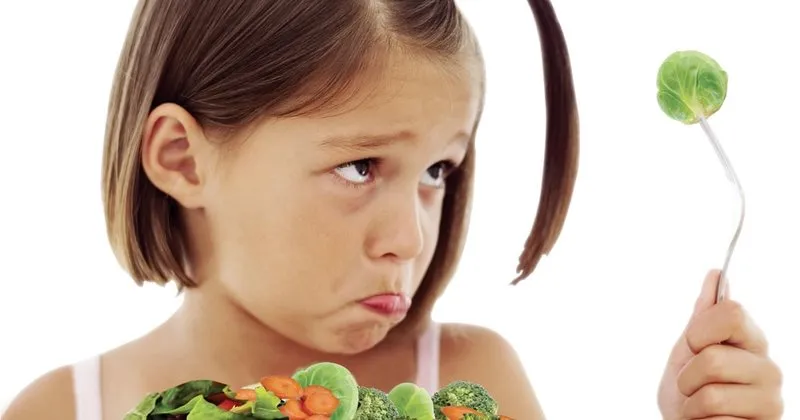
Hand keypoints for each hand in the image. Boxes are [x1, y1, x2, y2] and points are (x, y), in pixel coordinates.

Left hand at [657, 270, 783, 418]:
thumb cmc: (686, 392)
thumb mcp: (686, 351)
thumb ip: (702, 317)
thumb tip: (716, 275)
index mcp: (750, 341)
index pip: (731, 312)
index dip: (700, 331)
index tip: (693, 346)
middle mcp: (768, 369)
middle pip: (712, 358)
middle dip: (687, 377)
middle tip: (692, 387)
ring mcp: (770, 401)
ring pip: (712, 395)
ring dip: (693, 406)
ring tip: (700, 408)